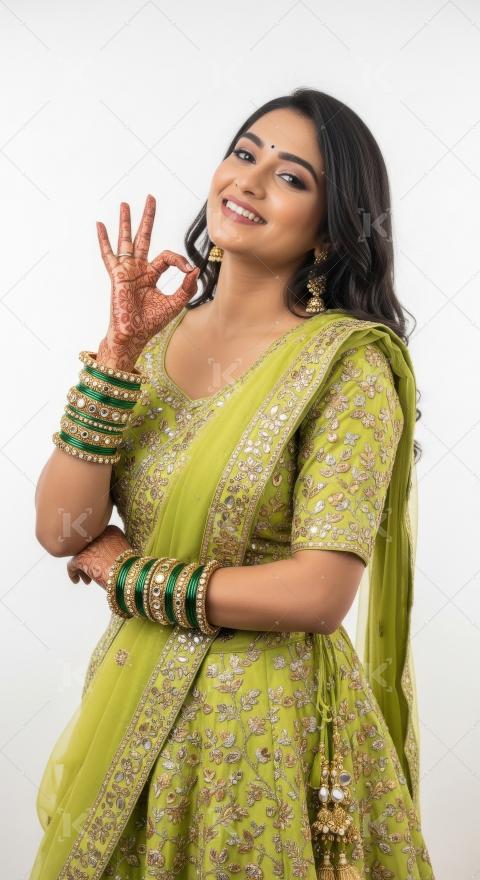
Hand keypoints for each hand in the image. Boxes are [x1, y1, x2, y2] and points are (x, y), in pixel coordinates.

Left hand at [67, 524, 131, 589]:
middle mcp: (97, 534)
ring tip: (88, 581)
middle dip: (89, 560)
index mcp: (110, 529)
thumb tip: (98, 558)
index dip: (98, 552)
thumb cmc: (130, 568)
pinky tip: (77, 581)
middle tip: (93, 572)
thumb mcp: (124, 552)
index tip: (102, 563)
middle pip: (87, 547)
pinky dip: (73, 574)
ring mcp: (88, 545)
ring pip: (79, 555)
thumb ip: (111, 549)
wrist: (130, 576)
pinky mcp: (80, 557)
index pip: (97, 539)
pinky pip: (72, 565)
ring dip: (82, 568)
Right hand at [96, 194, 200, 367]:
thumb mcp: (175, 303)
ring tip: (125, 204)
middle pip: (144, 238)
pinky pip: (108, 255)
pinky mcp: (117, 275)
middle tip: (150, 198)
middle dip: (147, 218)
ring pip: (126, 240)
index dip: (180, 260)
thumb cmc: (151, 323)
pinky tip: (100, 225)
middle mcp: (138, 269)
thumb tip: (195, 269)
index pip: (167, 257)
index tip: (188, 269)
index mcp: (151, 275)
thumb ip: (186, 287)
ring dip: (126, 222)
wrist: (134, 335)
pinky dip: (104, 240)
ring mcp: (126, 270)